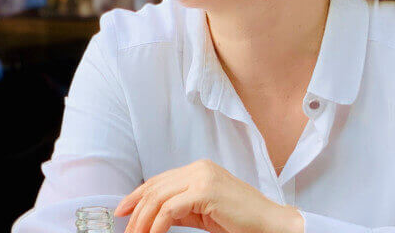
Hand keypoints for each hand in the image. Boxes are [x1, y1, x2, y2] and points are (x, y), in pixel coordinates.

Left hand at [114, 160, 303, 232]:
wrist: (272, 223)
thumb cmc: (242, 220)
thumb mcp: (203, 212)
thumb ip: (181, 209)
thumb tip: (156, 215)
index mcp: (198, 169)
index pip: (158, 180)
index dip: (137, 195)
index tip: (122, 210)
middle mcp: (198, 168)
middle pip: (155, 187)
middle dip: (135, 210)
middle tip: (125, 228)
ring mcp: (202, 178)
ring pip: (159, 197)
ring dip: (143, 219)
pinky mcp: (206, 192)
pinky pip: (171, 209)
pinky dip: (157, 224)